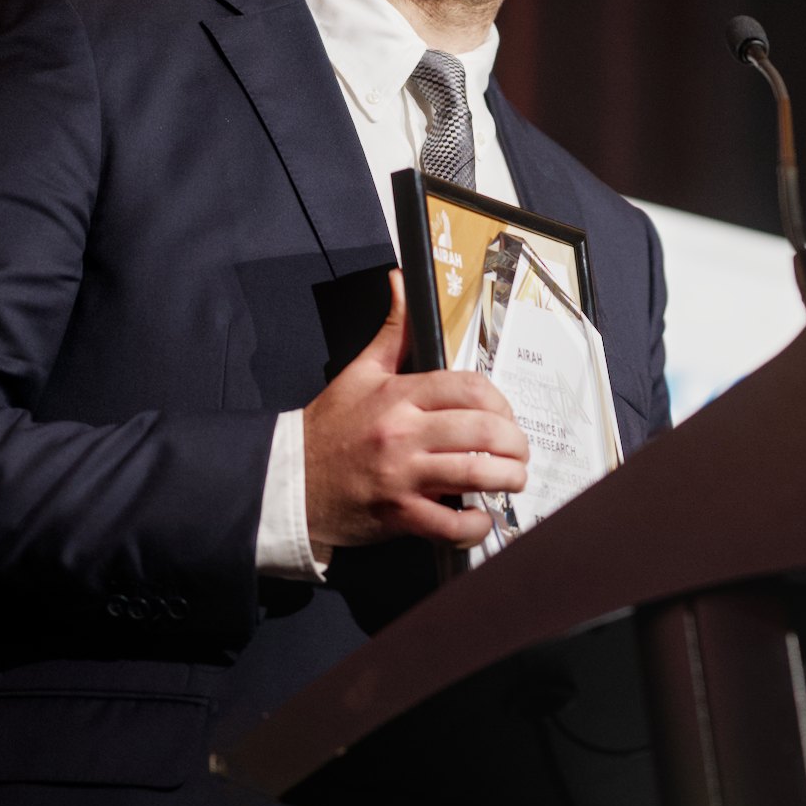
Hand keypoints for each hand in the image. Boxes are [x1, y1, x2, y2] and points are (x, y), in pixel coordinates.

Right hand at [304, 270, 529, 548]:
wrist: (287, 481)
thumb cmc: (328, 427)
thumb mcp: (360, 372)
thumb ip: (393, 330)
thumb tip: (402, 281)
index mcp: (399, 396)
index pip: (469, 388)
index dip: (500, 402)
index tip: (504, 415)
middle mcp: (403, 433)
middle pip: (482, 430)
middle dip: (514, 443)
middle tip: (518, 451)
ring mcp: (402, 476)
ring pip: (475, 474)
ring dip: (506, 479)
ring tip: (512, 479)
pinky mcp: (397, 515)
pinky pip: (449, 523)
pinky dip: (474, 525)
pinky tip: (480, 518)